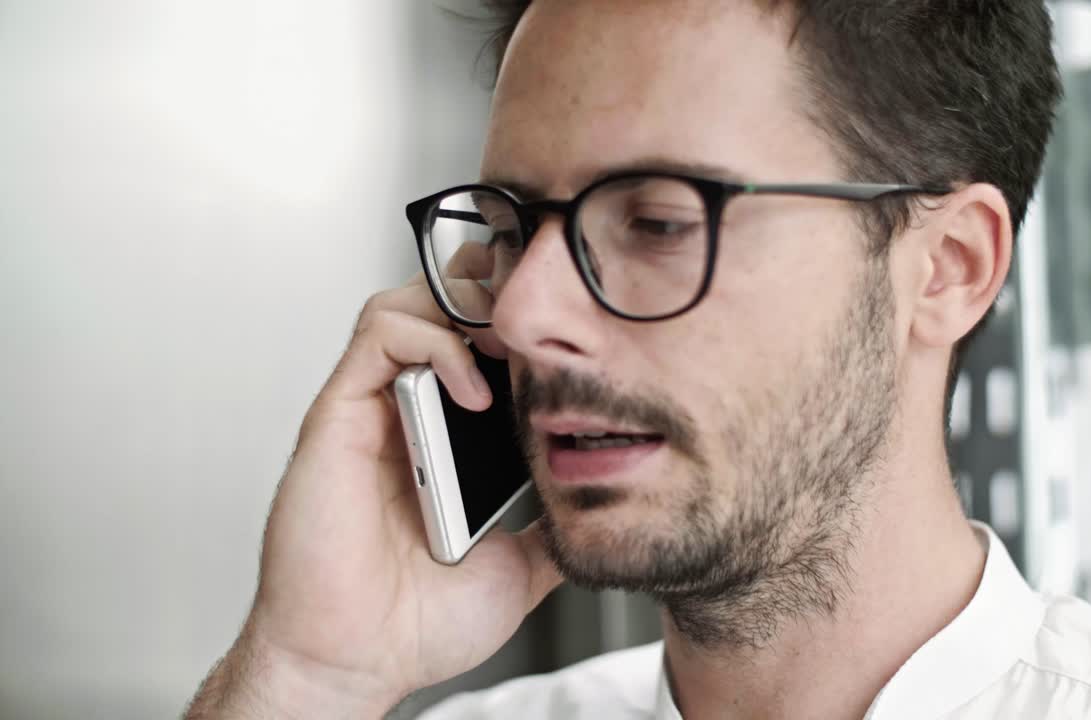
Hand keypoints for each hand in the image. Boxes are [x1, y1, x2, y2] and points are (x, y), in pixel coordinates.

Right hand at [186, 273, 561, 716]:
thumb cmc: (418, 623)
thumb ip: (553, 526)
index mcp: (443, 438)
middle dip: (497, 295)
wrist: (360, 663)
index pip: (476, 342)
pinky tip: (473, 390)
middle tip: (542, 328)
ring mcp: (371, 409)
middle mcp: (404, 413)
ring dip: (466, 308)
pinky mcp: (339, 413)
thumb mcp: (520, 565)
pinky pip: (380, 334)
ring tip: (510, 351)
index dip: (520, 324)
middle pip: (441, 302)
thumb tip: (601, 509)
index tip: (571, 340)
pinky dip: (435, 344)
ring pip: (408, 302)